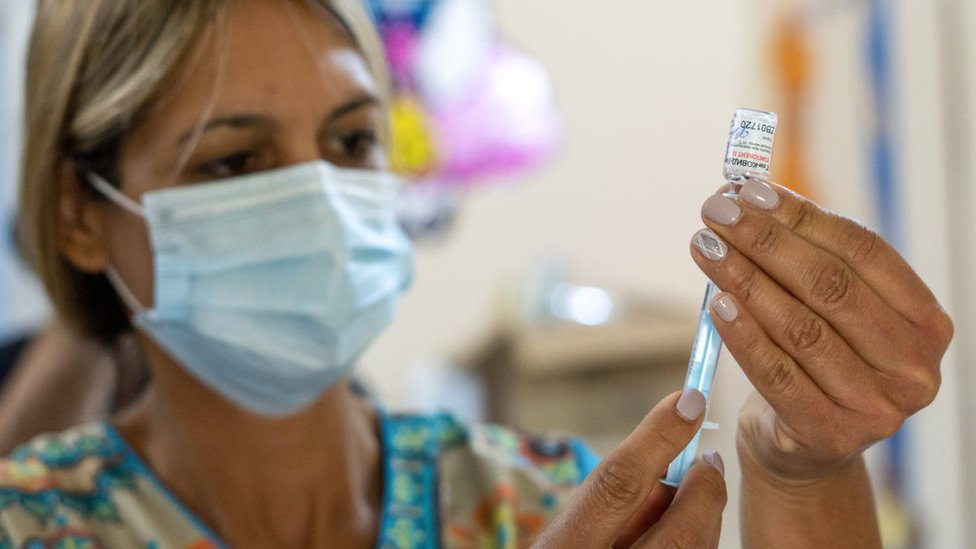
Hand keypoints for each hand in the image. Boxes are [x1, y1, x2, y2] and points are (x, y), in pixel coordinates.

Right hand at [534, 390, 726, 547]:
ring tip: (685, 508)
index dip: (657, 438)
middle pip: (680, 533)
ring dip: (701, 525)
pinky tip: (675, 538)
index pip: (616, 485)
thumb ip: (608, 505)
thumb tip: (669, 468)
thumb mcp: (566, 538)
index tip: (688, 398)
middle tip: (709, 463)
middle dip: (703, 494)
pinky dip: (694, 545)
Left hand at [692, 179, 952, 481]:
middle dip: (765, 241)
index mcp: (924, 321)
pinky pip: (776, 374)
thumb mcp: (827, 311)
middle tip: (716, 211)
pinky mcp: (830, 434)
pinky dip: (743, 335)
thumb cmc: (815, 362)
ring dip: (745, 279)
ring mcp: (877, 406)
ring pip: (800, 328)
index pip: (862, 251)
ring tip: (705, 246)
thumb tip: (744, 196)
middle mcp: (913, 366)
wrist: (803, 447)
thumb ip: (804, 258)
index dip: (802, 216)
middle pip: (830, 286)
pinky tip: (716, 303)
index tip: (748, 191)